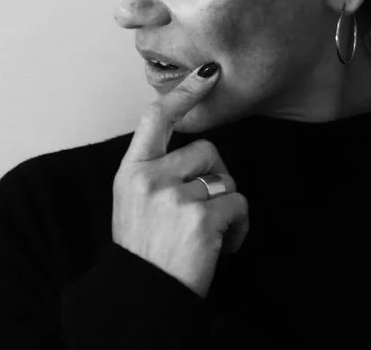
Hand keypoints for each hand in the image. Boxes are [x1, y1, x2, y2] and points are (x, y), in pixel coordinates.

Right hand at [111, 64, 249, 297]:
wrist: (144, 297)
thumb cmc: (145, 250)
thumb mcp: (133, 203)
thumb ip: (155, 171)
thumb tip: (193, 147)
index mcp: (131, 171)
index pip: (157, 118)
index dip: (185, 93)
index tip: (207, 73)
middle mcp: (149, 178)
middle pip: (207, 151)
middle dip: (214, 178)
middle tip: (197, 214)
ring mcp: (174, 197)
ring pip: (226, 179)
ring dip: (226, 207)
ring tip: (205, 234)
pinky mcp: (201, 217)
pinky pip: (239, 205)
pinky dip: (239, 228)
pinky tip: (222, 246)